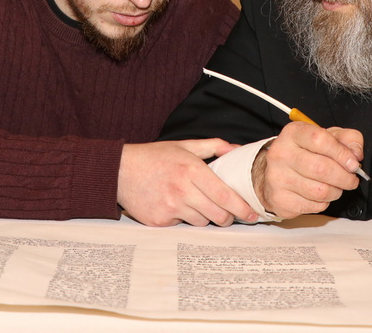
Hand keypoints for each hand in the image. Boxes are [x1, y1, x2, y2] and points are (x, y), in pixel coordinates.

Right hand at [118, 139, 257, 226]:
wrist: (119, 170)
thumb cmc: (154, 157)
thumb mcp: (183, 145)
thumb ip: (212, 146)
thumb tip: (236, 149)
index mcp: (192, 170)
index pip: (224, 195)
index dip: (242, 208)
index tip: (252, 214)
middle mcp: (182, 190)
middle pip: (218, 215)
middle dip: (227, 217)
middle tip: (228, 214)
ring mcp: (170, 207)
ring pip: (202, 222)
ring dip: (205, 217)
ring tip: (196, 205)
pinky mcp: (159, 221)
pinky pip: (181, 226)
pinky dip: (183, 219)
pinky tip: (176, 206)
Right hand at [252, 121, 363, 218]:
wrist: (275, 173)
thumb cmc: (305, 153)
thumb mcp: (327, 137)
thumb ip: (348, 139)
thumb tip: (356, 154)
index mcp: (293, 133)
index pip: (320, 140)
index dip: (342, 153)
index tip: (353, 163)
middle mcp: (281, 153)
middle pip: (322, 168)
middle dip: (345, 177)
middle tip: (351, 179)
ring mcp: (277, 177)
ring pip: (320, 191)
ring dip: (336, 191)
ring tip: (336, 186)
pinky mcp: (280, 199)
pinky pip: (314, 206)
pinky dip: (324, 202)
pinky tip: (319, 194)